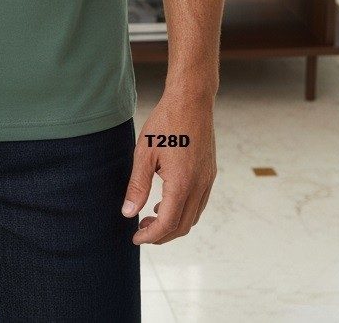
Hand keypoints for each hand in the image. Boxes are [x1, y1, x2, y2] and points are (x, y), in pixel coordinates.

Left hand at [120, 88, 216, 244]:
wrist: (191, 101)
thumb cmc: (165, 122)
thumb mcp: (144, 153)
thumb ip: (137, 185)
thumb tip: (128, 213)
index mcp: (182, 183)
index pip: (168, 223)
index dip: (151, 235)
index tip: (135, 237)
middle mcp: (199, 186)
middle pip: (183, 226)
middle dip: (162, 235)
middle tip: (141, 230)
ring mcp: (207, 180)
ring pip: (193, 216)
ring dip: (174, 224)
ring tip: (151, 217)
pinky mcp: (210, 173)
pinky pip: (199, 203)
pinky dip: (184, 211)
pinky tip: (167, 201)